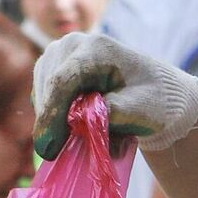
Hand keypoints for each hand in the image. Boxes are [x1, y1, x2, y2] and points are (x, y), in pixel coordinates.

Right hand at [33, 32, 197, 159]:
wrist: (155, 92)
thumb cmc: (152, 100)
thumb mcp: (140, 110)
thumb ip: (113, 114)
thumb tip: (81, 122)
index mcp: (97, 48)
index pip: (63, 81)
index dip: (52, 115)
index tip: (49, 147)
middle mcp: (73, 44)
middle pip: (48, 86)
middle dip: (49, 121)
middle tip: (55, 153)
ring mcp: (60, 54)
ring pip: (41, 91)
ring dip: (50, 119)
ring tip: (67, 142)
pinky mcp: (53, 68)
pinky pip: (42, 95)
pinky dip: (51, 114)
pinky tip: (67, 128)